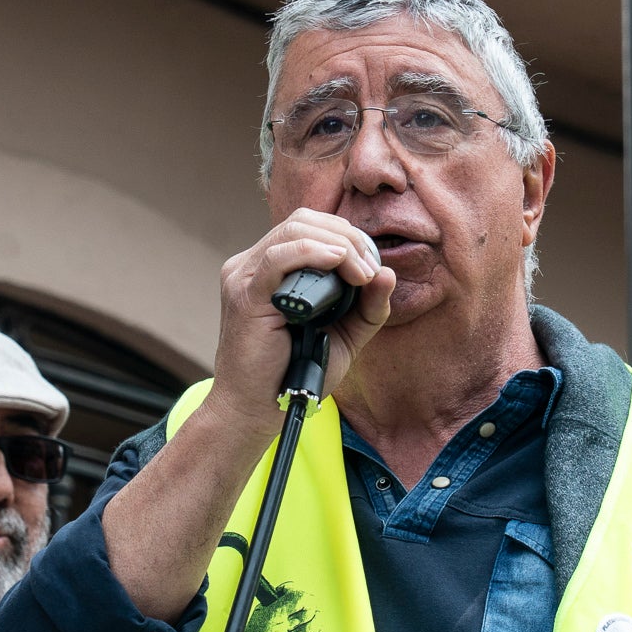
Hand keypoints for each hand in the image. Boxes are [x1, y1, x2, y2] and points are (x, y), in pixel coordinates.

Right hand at [206, 208, 395, 431]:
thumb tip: (387, 272)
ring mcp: (244, 276)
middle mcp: (254, 264)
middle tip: (370, 270)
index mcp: (272, 268)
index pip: (311, 227)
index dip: (348, 237)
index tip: (373, 267)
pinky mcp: (244, 295)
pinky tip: (338, 261)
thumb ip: (366, 307)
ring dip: (338, 245)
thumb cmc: (294, 374)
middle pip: (304, 221)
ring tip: (361, 272)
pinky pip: (277, 258)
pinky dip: (312, 252)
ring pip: (294, 231)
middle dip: (348, 237)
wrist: (257, 410)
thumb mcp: (343, 336)